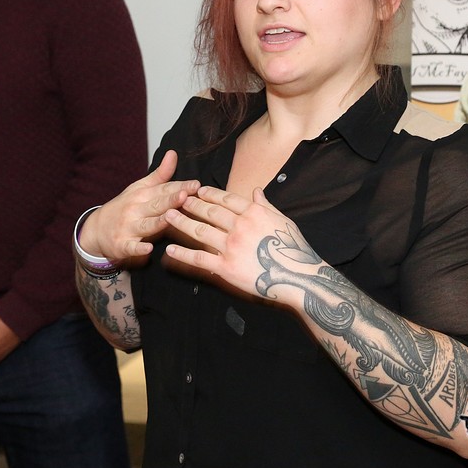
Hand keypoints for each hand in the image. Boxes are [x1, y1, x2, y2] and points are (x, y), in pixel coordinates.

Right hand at [78, 150, 199, 262]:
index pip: (163, 190)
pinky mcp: (122, 245)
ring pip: (147, 225)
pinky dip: (139, 249)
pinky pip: (131, 248)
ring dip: (159, 222)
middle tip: (187, 195)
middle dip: (171, 200)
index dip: (180, 187)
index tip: (196, 185)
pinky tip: (149, 249)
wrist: (96, 229)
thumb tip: (174, 153)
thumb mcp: (139, 188)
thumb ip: (160, 174)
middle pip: (156, 205)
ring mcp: (128, 228)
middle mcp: (135, 210)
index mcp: (142, 195)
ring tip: (171, 218)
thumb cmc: (124, 207)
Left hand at [164, 186, 320, 299]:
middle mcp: (240, 226)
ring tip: (168, 216)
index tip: (198, 190)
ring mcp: (231, 247)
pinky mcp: (226, 267)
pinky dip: (183, 254)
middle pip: (210, 212)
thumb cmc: (295, 250)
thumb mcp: (283, 221)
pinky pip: (199, 258)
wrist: (299, 277)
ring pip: (200, 231)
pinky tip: (170, 250)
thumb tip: (256, 191)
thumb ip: (266, 205)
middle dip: (191, 204)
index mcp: (254, 213)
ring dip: (182, 222)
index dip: (210, 194)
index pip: (227, 200)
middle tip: (177, 198)